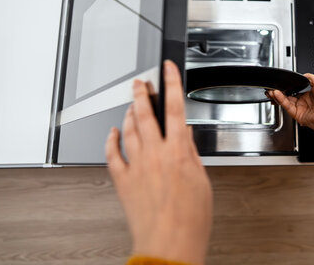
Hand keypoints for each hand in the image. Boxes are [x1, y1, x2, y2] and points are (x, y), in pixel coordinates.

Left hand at [105, 60, 211, 264]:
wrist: (169, 244)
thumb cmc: (190, 219)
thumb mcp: (202, 181)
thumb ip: (191, 155)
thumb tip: (186, 137)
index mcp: (178, 152)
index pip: (175, 108)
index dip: (172, 84)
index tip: (168, 69)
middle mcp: (154, 155)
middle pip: (145, 113)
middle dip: (142, 92)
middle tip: (140, 81)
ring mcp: (136, 166)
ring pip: (128, 129)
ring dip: (130, 112)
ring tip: (132, 104)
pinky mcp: (123, 180)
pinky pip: (112, 153)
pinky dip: (111, 139)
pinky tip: (113, 132)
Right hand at [266, 73, 313, 140]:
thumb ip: (308, 77)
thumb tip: (300, 75)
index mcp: (310, 93)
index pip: (294, 88)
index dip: (287, 85)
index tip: (281, 81)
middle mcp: (304, 101)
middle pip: (288, 95)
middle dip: (279, 90)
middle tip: (272, 85)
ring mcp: (301, 108)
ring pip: (285, 100)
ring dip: (277, 95)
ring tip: (271, 89)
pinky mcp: (298, 115)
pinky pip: (287, 106)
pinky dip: (280, 99)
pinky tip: (276, 93)